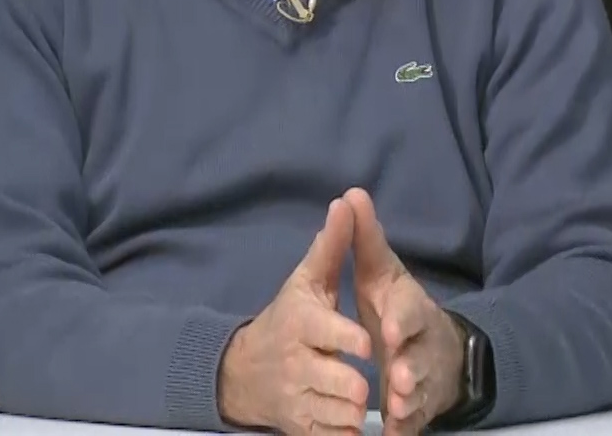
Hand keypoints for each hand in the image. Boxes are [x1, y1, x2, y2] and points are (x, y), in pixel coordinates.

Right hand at [218, 198, 375, 435]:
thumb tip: (348, 200)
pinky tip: (348, 420)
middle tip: (367, 383)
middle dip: (355, 385)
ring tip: (359, 398)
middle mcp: (295, 362)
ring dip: (352, 410)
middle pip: (336, 380)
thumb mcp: (305, 281)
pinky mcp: (299, 426)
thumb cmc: (287, 318)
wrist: (243, 371)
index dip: (347, 339)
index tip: (367, 344)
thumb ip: (331, 246)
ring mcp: (296, 397)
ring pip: (336, 411)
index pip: (325, 331)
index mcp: (300, 323)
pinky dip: (343, 432)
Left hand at [344, 188, 465, 435]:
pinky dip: (406, 427)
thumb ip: (366, 239)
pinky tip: (394, 434)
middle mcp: (421, 345)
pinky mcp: (420, 407)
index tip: (389, 328)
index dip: (402, 320)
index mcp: (411, 311)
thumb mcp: (382, 272)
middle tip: (395, 378)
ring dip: (408, 399)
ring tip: (395, 405)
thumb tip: (351, 193)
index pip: (411, 312)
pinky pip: (415, 420)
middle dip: (409, 367)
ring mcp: (423, 378)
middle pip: (419, 357)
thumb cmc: (399, 307)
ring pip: (419, 392)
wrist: (438, 349)